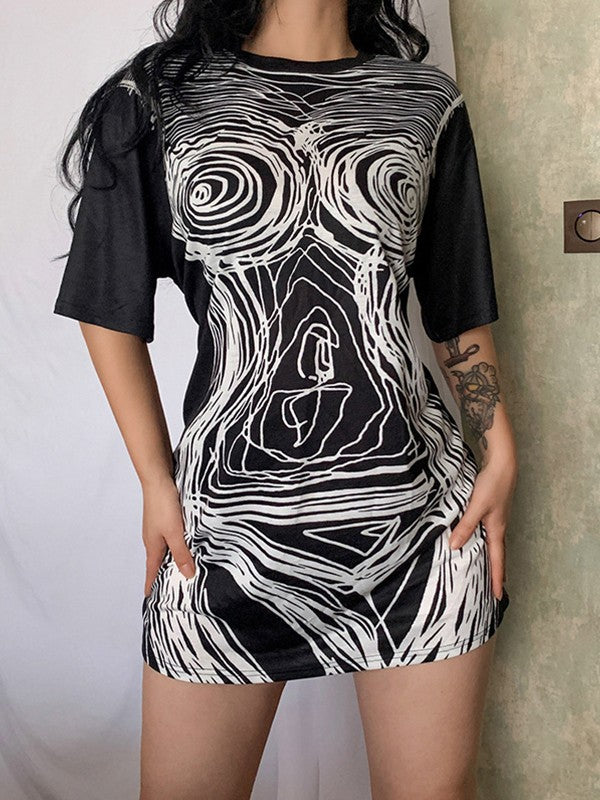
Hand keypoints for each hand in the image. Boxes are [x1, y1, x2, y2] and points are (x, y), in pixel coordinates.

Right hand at [141, 475, 195, 597]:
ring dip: (172, 556)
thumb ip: (181, 553)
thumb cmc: (163, 504)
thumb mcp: (175, 532)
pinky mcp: (165, 515)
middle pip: (158, 560)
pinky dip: (177, 542)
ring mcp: (158, 526)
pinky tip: (186, 540)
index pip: (151, 571)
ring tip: (182, 566)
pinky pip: (171, 534)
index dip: (152, 585)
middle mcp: (153, 537)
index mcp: (153, 545)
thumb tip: (187, 575)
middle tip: (170, 586)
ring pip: (166, 546)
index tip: (150, 598)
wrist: (158, 476)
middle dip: (163, 573)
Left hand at [448, 456, 517, 600]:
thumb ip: (465, 526)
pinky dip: (484, 541)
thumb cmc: (491, 484)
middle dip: (496, 572)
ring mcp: (496, 517)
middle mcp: (498, 526)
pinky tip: (476, 540)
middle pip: (498, 554)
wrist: (502, 462)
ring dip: (490, 557)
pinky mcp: (492, 508)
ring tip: (485, 570)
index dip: (497, 579)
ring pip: (493, 543)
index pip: (497, 560)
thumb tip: (454, 547)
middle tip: (494, 590)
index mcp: (497, 530)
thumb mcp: (476, 507)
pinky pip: (488, 531)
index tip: (498, 597)